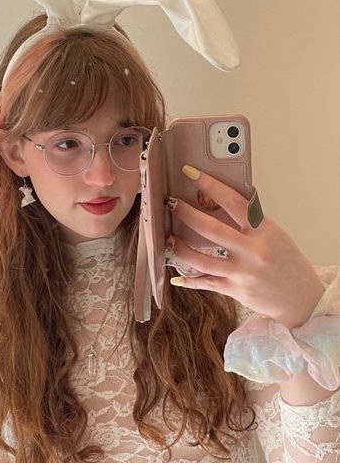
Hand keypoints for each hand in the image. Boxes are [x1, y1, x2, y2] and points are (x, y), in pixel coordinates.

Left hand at [167, 165, 324, 328]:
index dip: (209, 185)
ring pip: (200, 259)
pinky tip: (176, 275)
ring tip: (169, 238)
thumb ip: (250, 220)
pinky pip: (205, 282)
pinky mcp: (234, 290)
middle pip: (210, 229)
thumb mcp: (273, 234)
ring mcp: (242, 272)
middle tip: (171, 203)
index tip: (190, 173)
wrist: (301, 299)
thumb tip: (222, 199)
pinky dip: (188, 279)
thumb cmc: (287, 262)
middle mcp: (252, 250)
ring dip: (179, 247)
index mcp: (262, 230)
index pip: (233, 201)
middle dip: (185, 213)